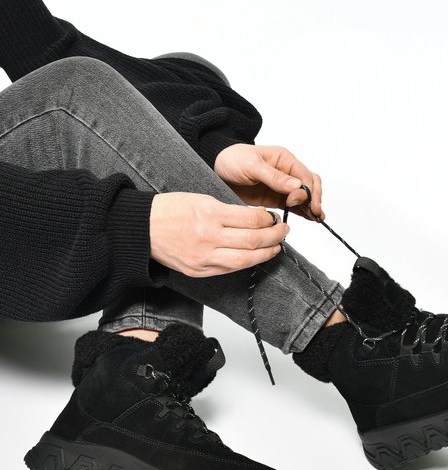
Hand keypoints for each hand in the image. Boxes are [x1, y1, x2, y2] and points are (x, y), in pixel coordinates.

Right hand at [149, 192, 288, 276]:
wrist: (142, 228)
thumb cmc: (170, 210)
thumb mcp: (201, 199)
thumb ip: (228, 210)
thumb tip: (256, 218)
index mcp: (209, 214)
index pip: (251, 219)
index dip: (268, 219)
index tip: (273, 217)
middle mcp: (207, 237)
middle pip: (252, 241)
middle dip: (273, 237)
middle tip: (283, 232)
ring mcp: (203, 257)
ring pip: (245, 260)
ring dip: (265, 254)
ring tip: (275, 247)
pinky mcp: (198, 271)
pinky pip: (229, 269)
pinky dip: (246, 263)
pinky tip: (255, 257)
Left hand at [214, 143, 324, 220]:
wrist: (217, 168)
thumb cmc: (232, 160)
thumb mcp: (252, 165)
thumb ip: (275, 177)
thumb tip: (297, 186)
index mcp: (284, 159)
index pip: (305, 175)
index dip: (307, 190)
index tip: (297, 201)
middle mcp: (287, 172)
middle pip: (310, 185)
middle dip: (314, 198)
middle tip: (313, 212)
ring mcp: (282, 186)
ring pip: (305, 196)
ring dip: (312, 206)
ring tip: (317, 218)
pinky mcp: (276, 198)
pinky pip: (295, 205)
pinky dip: (303, 211)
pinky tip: (310, 218)